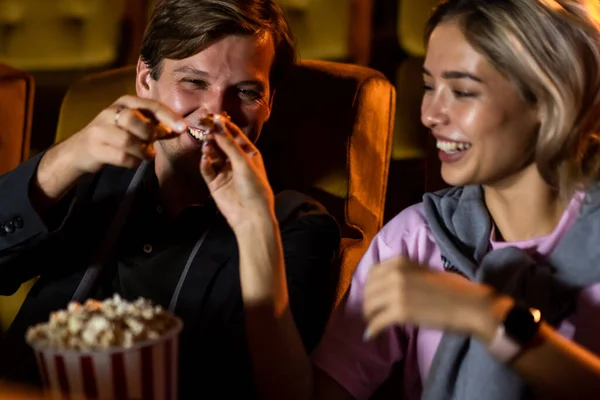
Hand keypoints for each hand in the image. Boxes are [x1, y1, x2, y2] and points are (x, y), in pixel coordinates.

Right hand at [57, 95, 186, 173]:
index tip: (183, 128)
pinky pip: (121, 157)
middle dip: (150, 133)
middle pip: (133, 119)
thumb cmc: (116, 136)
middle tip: (155, 142)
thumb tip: (181, 128)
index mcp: (125, 102)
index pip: (150, 104)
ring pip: (127, 141)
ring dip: (143, 151)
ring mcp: (99, 130)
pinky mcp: (94, 149)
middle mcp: (110, 112)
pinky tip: (133, 160)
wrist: (81, 150)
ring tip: (146, 154)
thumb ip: (157, 126)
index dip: (168, 116)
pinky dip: (133, 162)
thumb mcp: (136, 125)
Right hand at [199, 115, 274, 230]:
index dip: (224, 125)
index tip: (213, 116)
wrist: (251, 216)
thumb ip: (228, 144)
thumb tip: (218, 124)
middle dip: (213, 136)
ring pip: (213, 155)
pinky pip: (207, 170)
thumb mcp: (243, 162)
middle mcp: (236, 161)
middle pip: (221, 143)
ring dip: (209, 149)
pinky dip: (205, 164)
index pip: (235, 135)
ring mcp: (225, 172)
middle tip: (203, 127)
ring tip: (206, 145)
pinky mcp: (215, 183)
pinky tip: (205, 160)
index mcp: (249, 154)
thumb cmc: (254, 187)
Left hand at [363, 256, 504, 341]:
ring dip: (369, 316)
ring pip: (369, 306)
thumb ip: (402, 273)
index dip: (370, 287)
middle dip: (368, 303)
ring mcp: (396, 292)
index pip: (372, 273)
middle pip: (368, 290)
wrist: (469, 305)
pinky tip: (372, 334)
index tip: (373, 296)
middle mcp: (395, 274)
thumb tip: (383, 285)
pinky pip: (377, 322)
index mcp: (400, 261)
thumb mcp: (422, 271)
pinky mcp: (400, 311)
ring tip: (374, 323)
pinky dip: (373, 330)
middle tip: (372, 313)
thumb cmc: (451, 289)